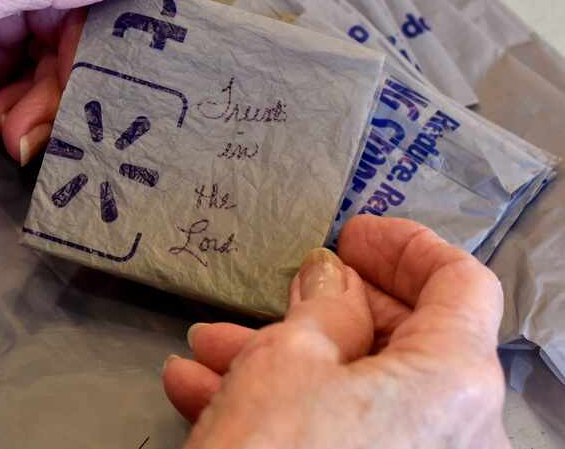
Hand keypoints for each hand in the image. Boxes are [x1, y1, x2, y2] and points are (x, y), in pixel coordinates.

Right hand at [163, 216, 508, 447]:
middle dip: (321, 310)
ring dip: (280, 361)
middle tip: (272, 292)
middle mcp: (459, 431)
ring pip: (356, 391)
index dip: (404, 245)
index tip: (351, 234)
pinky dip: (282, 409)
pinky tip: (203, 395)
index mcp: (455, 380)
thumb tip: (332, 277)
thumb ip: (322, 305)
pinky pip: (341, 435)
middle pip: (401, 341)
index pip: (459, 283)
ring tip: (206, 349)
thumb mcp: (288, 359)